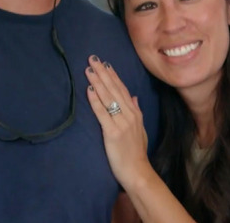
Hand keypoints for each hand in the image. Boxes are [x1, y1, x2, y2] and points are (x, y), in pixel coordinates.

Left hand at [85, 56, 150, 188]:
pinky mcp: (112, 133)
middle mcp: (129, 114)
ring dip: (97, 82)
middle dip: (103, 73)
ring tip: (89, 70)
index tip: (105, 63)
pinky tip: (88, 90)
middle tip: (93, 59)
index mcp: (135, 113)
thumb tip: (133, 96)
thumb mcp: (140, 129)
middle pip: (114, 89)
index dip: (113, 75)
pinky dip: (95, 101)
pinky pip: (102, 113)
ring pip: (108, 98)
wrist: (138, 171)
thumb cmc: (137, 153)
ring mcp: (121, 123)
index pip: (122, 89)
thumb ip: (136, 111)